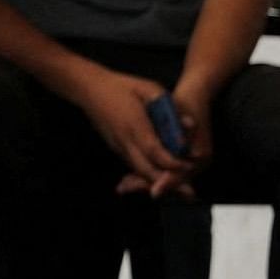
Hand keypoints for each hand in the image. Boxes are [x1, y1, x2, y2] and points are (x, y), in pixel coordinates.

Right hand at [73, 68, 195, 197]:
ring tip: (181, 191)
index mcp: (134, 125)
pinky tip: (164, 181)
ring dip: (159, 182)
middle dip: (168, 182)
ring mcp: (118, 146)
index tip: (189, 167)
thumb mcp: (150, 89)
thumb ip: (169, 108)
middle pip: (146, 169)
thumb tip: (190, 123)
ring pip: (139, 171)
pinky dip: (149, 175)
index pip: (154, 151)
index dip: (172, 162)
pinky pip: (134, 166)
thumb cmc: (124, 86)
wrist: (89, 89)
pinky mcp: (117, 148)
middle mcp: (125, 140)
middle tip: (189, 192)